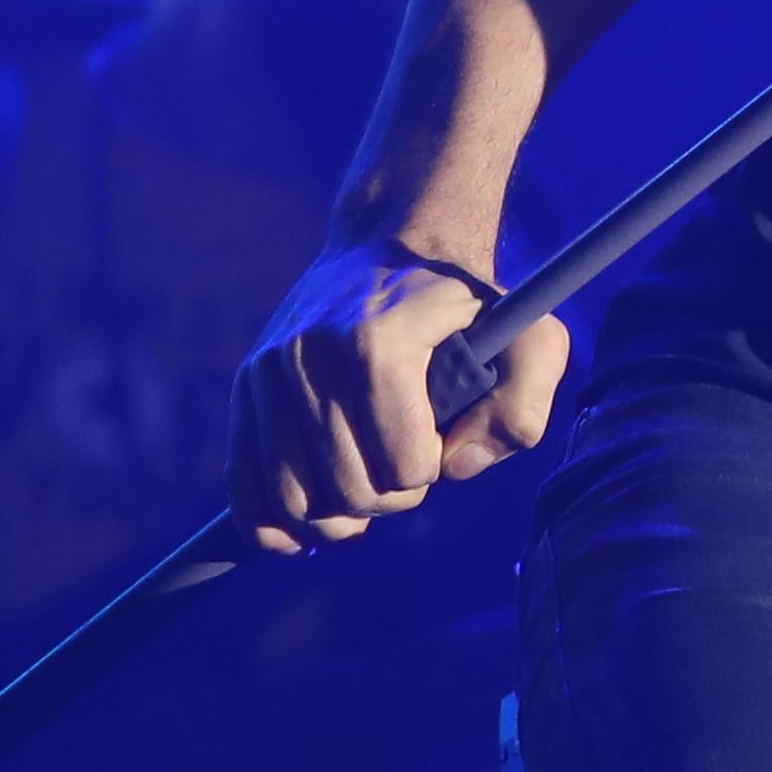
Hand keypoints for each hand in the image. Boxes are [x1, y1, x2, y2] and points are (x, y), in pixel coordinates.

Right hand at [231, 238, 564, 548]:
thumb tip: (457, 468)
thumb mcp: (529, 338)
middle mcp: (310, 353)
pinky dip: (273, 522)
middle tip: (403, 456)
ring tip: (365, 478)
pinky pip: (243, 488)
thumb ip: (523, 406)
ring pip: (294, 501)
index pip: (404, 468)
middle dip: (389, 495)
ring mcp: (268, 370)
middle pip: (349, 492)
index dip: (431, 467)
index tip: (437, 432)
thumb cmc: (467, 307)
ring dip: (339, 513)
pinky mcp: (244, 387)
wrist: (390, 249)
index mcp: (379, 340)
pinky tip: (310, 514)